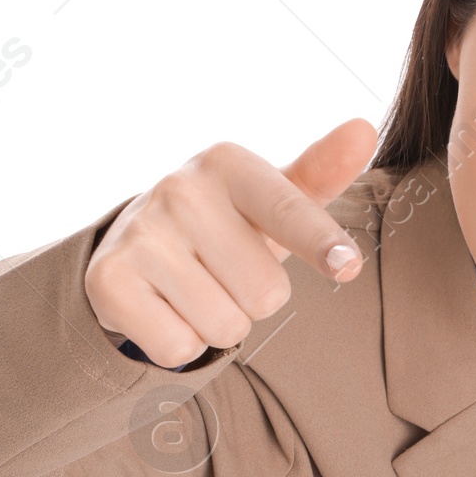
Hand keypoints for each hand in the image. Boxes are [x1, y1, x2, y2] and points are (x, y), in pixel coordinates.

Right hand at [83, 117, 379, 368]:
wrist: (136, 246)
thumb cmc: (226, 224)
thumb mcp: (272, 199)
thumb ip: (321, 173)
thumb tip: (365, 129)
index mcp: (227, 164)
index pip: (287, 211)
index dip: (320, 243)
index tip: (348, 266)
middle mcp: (180, 190)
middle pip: (265, 293)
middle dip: (253, 300)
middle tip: (225, 274)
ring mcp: (141, 233)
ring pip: (224, 326)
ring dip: (218, 323)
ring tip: (195, 290)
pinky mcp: (110, 280)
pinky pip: (179, 347)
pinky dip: (179, 343)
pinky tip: (165, 308)